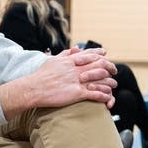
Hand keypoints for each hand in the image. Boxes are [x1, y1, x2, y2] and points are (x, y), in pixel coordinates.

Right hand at [0, 47, 116, 118]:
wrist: (33, 88)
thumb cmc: (41, 75)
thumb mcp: (53, 60)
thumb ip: (65, 54)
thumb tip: (74, 49)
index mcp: (71, 61)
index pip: (90, 54)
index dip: (100, 54)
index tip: (106, 54)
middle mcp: (76, 69)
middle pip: (99, 64)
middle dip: (110, 67)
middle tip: (114, 70)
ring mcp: (77, 81)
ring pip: (100, 79)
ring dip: (109, 82)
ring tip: (113, 85)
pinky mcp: (77, 93)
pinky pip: (95, 94)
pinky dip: (103, 95)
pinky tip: (108, 98)